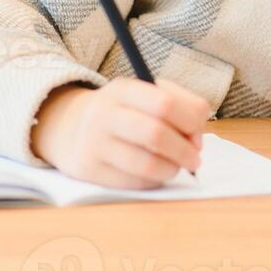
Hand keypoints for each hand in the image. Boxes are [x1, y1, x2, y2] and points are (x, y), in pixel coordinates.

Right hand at [29, 78, 208, 187]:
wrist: (73, 129)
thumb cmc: (126, 111)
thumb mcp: (148, 93)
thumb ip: (183, 106)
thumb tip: (197, 140)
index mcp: (122, 89)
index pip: (165, 103)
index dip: (190, 121)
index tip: (198, 133)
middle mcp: (104, 114)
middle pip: (156, 134)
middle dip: (184, 150)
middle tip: (195, 159)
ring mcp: (94, 143)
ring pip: (146, 164)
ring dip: (172, 169)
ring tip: (177, 166)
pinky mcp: (90, 170)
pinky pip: (133, 182)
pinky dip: (154, 180)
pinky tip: (156, 173)